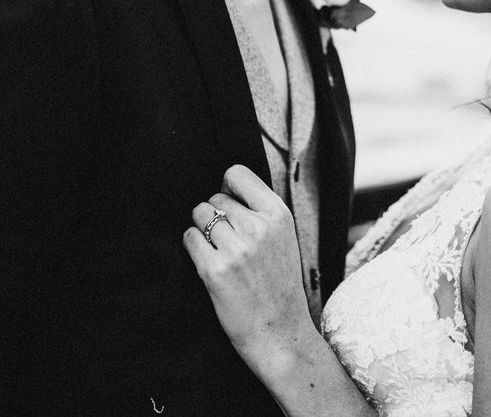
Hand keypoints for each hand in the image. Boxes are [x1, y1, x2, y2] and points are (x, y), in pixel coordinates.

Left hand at [184, 165, 316, 374]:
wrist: (281, 332)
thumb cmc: (280, 285)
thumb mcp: (284, 238)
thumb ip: (261, 212)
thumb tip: (224, 189)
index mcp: (278, 215)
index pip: (237, 174)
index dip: (227, 186)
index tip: (228, 202)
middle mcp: (258, 227)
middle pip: (215, 198)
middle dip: (215, 214)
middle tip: (226, 239)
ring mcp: (236, 249)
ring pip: (199, 214)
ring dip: (202, 229)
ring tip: (216, 249)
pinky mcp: (214, 270)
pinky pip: (190, 238)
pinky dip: (193, 246)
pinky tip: (207, 261)